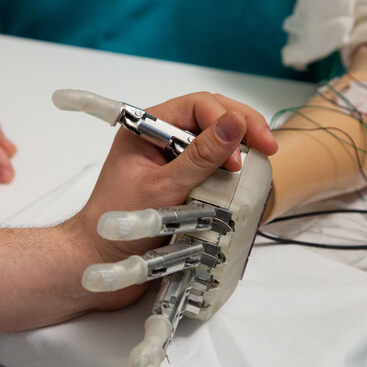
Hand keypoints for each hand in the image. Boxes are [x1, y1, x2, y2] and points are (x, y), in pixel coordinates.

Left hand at [0, 92, 275, 333]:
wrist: (98, 261)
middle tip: (268, 149)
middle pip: (210, 118)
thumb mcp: (164, 188)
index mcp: (146, 128)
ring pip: (214, 142)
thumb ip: (201, 156)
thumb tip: (234, 123)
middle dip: (241, 129)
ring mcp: (171, 162)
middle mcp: (160, 140)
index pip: (198, 105)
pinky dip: (229, 174)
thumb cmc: (117, 225)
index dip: (228, 121)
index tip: (247, 151)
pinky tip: (242, 182)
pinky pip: (211, 168)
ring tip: (256, 165)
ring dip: (238, 150)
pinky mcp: (180, 184)